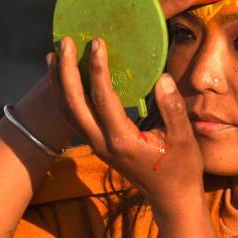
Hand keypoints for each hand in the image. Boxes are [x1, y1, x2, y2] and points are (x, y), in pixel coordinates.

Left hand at [49, 36, 203, 211]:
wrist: (171, 197)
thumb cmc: (180, 167)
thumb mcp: (183, 137)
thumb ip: (172, 108)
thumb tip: (161, 78)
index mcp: (122, 139)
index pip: (102, 97)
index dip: (97, 68)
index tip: (97, 42)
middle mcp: (102, 143)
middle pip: (73, 103)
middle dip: (65, 70)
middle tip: (64, 41)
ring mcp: (96, 145)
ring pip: (67, 111)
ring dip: (59, 81)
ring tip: (54, 53)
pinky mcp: (97, 145)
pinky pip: (73, 117)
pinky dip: (64, 95)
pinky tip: (64, 78)